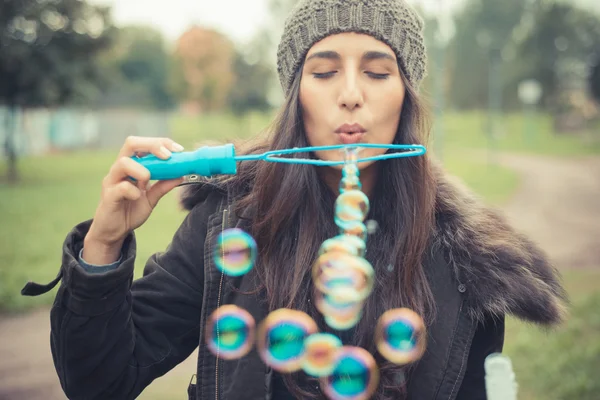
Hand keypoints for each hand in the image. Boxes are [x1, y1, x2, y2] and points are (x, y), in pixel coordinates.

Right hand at [83, 136, 183, 263]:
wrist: (114, 231)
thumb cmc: (130, 210)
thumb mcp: (151, 198)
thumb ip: (163, 186)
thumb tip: (181, 174)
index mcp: (130, 166)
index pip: (143, 144)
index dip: (161, 142)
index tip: (178, 150)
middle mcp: (119, 169)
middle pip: (131, 143)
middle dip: (152, 146)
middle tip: (168, 156)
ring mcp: (112, 181)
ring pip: (123, 162)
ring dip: (142, 170)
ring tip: (148, 181)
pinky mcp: (108, 196)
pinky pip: (121, 187)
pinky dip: (134, 191)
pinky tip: (138, 197)